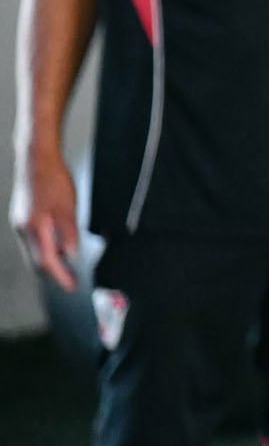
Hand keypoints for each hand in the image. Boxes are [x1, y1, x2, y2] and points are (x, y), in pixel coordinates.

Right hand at [10, 145, 80, 292]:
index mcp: (34, 228)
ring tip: (67, 267)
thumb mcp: (68, 206)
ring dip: (48, 260)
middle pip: (36, 260)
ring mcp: (20, 223)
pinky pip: (31, 240)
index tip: (71, 286)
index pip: (46, 261)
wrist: (36, 159)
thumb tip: (71, 255)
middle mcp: (23, 229)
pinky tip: (55, 246)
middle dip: (53, 273)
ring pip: (33, 251)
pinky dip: (43, 248)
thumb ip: (68, 232)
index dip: (60, 275)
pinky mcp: (21, 217)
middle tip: (70, 280)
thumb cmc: (53, 180)